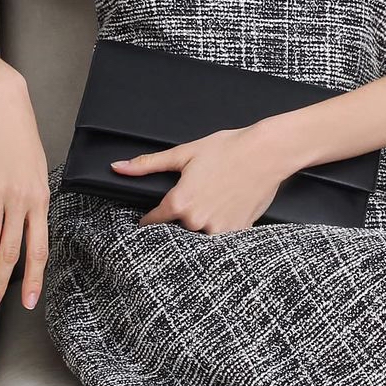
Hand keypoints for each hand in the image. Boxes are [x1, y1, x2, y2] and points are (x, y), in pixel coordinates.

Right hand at [0, 69, 50, 312]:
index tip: (28, 301)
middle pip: (12, 252)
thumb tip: (29, 227)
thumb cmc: (22, 137)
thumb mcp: (37, 170)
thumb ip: (34, 201)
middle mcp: (21, 198)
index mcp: (40, 197)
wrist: (3, 103)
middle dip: (1, 283)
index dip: (33, 277)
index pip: (38, 247)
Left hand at [110, 122, 290, 232]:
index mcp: (179, 202)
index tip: (150, 218)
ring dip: (202, 222)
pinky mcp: (238, 232)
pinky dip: (221, 225)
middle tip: (197, 195)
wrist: (267, 152)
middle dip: (181, 216)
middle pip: (177, 229)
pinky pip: (222, 237)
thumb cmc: (228, 149)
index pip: (152, 222)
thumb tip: (118, 167)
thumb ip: (148, 164)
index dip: (149, 218)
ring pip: (200, 233)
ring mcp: (218, 230)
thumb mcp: (184, 153)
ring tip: (215, 198)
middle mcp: (196, 221)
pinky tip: (228, 205)